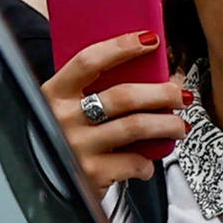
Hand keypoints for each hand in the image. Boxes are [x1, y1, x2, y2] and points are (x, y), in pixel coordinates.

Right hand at [44, 28, 185, 189]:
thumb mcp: (64, 108)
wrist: (44, 183)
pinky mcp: (90, 174)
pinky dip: (147, 162)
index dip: (121, 46)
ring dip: (166, 124)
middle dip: (161, 93)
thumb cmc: (61, 138)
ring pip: (135, 127)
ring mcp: (76, 147)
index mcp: (53, 93)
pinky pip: (132, 161)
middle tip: (179, 94)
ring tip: (178, 125)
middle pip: (122, 96)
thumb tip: (146, 76)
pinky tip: (147, 162)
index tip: (149, 40)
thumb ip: (90, 91)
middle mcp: (62, 118)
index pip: (89, 61)